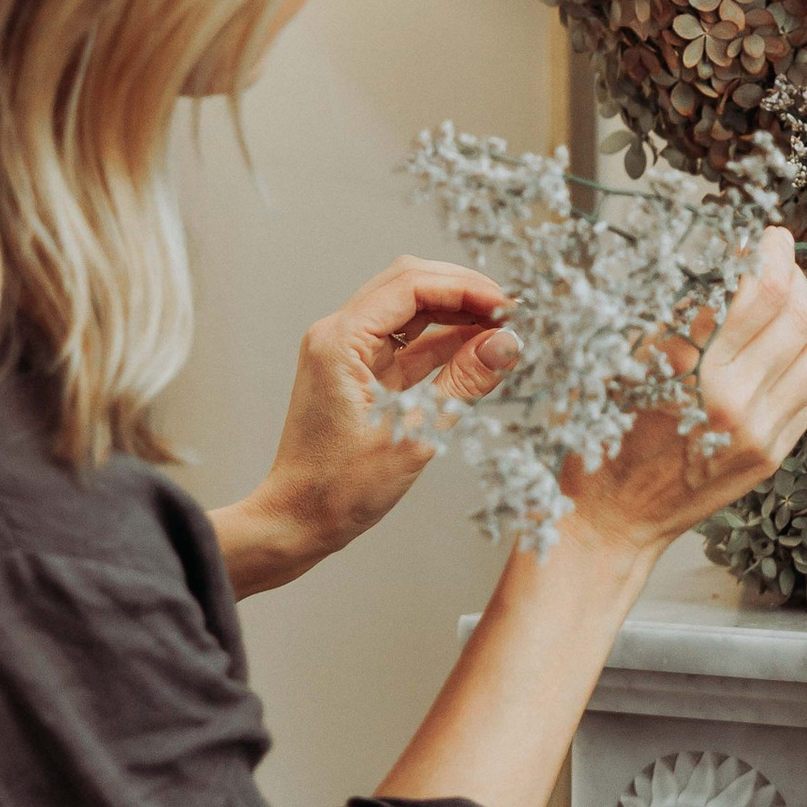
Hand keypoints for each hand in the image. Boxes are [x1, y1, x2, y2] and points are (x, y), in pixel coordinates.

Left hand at [212, 259, 522, 594]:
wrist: (297, 520)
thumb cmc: (339, 488)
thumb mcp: (415, 434)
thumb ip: (463, 382)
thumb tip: (506, 344)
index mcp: (341, 341)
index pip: (411, 286)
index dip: (465, 288)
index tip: (506, 305)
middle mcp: (338, 335)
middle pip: (409, 286)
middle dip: (462, 293)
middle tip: (508, 313)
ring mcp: (346, 351)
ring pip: (409, 310)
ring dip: (455, 315)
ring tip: (500, 329)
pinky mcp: (358, 370)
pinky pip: (406, 342)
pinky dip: (441, 342)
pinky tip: (476, 349)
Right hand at [564, 228, 806, 563]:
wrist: (613, 517)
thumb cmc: (601, 437)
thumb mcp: (621, 363)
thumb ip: (671, 316)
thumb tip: (717, 263)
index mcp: (691, 373)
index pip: (756, 294)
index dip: (768, 255)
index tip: (765, 236)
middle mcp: (735, 403)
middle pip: (796, 315)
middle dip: (795, 272)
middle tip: (780, 255)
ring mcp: (761, 433)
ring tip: (793, 294)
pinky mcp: (773, 454)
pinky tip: (792, 340)